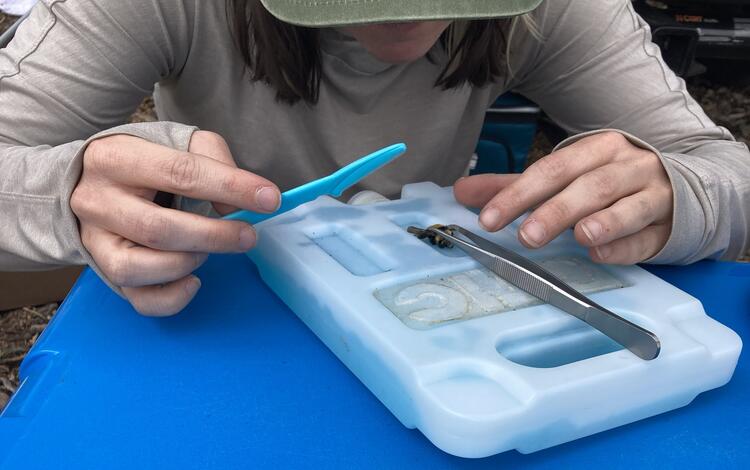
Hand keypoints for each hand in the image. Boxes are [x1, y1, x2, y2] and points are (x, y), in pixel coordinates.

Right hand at [71, 131, 279, 315]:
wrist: (89, 179)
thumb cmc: (146, 161)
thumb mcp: (177, 141)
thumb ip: (212, 160)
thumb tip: (235, 206)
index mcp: (116, 158)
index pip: (180, 173)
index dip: (230, 187)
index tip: (269, 199)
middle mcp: (97, 200)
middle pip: (158, 229)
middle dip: (213, 237)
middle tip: (248, 236)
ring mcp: (94, 239)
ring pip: (138, 268)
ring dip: (186, 263)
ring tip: (208, 252)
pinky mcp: (102, 268)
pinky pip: (137, 298)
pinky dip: (172, 297)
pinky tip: (194, 281)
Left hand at [454, 132, 672, 263]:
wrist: (677, 188)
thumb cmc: (607, 182)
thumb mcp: (561, 178)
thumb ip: (514, 186)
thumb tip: (461, 191)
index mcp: (597, 149)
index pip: (552, 169)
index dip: (518, 194)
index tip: (489, 218)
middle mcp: (628, 166)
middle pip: (589, 186)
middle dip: (556, 210)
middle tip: (526, 236)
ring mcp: (654, 194)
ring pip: (628, 206)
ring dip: (602, 222)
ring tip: (577, 236)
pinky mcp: (670, 225)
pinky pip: (648, 236)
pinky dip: (625, 246)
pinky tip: (601, 253)